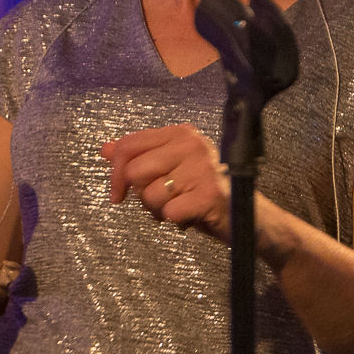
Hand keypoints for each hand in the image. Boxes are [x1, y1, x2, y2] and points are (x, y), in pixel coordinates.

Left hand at [103, 125, 232, 240]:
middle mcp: (192, 145)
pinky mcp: (208, 194)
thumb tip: (105, 149)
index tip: (118, 194)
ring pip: (150, 194)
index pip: (129, 145)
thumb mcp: (170, 169)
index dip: (115, 173)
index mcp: (180, 134)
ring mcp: (202, 168)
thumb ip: (139, 157)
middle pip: (135, 171)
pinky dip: (174, 220)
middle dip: (141, 195)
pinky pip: (168, 212)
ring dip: (159, 210)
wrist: (247, 216)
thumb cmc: (203, 190)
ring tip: (180, 207)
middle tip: (160, 203)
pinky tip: (190, 216)